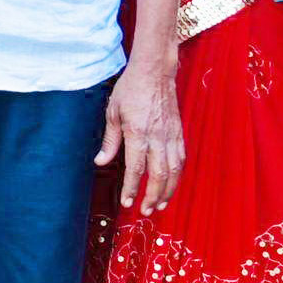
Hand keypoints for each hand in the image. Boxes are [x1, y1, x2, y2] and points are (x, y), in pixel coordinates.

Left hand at [97, 57, 184, 212]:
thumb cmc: (131, 89)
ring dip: (168, 191)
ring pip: (174, 170)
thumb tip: (101, 162)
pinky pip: (181, 159)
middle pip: (159, 175)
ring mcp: (171, 135)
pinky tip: (171, 184)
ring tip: (159, 204)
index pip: (136, 169)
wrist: (155, 71)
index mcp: (138, 133)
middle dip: (152, 197)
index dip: (132, 189)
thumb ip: (110, 141)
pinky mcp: (179, 132)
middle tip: (145, 211)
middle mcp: (157, 137)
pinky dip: (177, 175)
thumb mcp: (112, 113)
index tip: (128, 202)